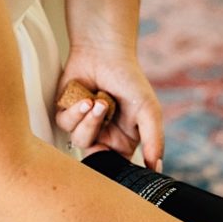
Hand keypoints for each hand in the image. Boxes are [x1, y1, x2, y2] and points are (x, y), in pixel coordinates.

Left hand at [54, 47, 163, 169]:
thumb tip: (157, 167)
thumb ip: (154, 141)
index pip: (120, 168)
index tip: (116, 158)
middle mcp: (105, 137)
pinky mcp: (67, 115)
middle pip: (96, 156)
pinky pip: (65, 125)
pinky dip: (75, 111)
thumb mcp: (149, 112)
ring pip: (79, 140)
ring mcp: (85, 126)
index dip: (117, 168)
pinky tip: (87, 98)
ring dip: (89, 120)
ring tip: (100, 101)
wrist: (104, 53)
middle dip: (100, 134)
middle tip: (106, 114)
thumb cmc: (130, 80)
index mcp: (125, 142)